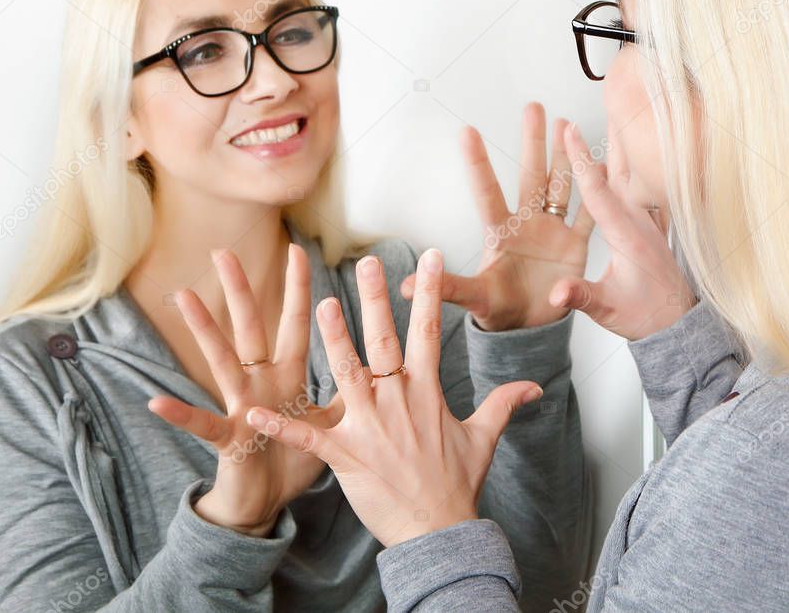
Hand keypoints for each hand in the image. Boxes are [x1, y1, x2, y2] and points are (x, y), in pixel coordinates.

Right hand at [148, 244, 342, 535]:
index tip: (298, 251)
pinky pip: (202, 424)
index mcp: (288, 376)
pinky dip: (181, 414)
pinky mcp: (228, 437)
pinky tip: (157, 400)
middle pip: (250, 329)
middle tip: (224, 252)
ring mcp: (241, 406)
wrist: (268, 502)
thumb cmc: (294, 459)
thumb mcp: (327, 422)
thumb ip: (348, 393)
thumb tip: (377, 367)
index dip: (297, 290)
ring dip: (204, 330)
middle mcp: (261, 383)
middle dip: (240, 291)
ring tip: (184, 297)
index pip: (295, 324)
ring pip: (222, 361)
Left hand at [246, 249, 543, 546]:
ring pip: (347, 374)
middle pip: (384, 341)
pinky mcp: (346, 455)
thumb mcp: (484, 438)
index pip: (428, 332)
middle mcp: (397, 401)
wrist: (438, 531)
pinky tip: (253, 412)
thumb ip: (503, 403)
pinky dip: (280, 426)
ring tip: (320, 305)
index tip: (429, 258)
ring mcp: (370, 427)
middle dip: (376, 300)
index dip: (428, 293)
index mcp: (427, 393)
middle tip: (366, 264)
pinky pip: (308, 436)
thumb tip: (534, 387)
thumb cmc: (458, 484)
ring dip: (333, 340)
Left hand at [401, 102, 592, 330]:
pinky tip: (604, 166)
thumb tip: (405, 285)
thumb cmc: (498, 311)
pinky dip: (598, 194)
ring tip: (567, 124)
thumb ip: (447, 287)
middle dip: (533, 142)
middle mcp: (527, 224)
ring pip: (561, 186)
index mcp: (500, 233)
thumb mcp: (475, 297)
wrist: (529, 330)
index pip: (487, 192)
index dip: (479, 163)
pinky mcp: (574, 247)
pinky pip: (589, 216)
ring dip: (565, 156)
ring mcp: (552, 232)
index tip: (468, 131)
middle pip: (530, 176)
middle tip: (533, 106)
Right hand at [548, 124, 697, 339]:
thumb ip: (581, 298)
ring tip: (613, 112)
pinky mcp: (653, 225)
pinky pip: (639, 187)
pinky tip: (627, 154)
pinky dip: (631, 165)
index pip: (598, 191)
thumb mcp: (608, 311)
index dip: (582, 161)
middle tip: (595, 101)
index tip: (570, 131)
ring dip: (620, 145)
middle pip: (619, 170)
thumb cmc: (644, 318)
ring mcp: (649, 221)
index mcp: (626, 236)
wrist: (677, 327)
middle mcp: (640, 222)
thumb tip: (557, 294)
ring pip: (632, 175)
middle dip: (602, 136)